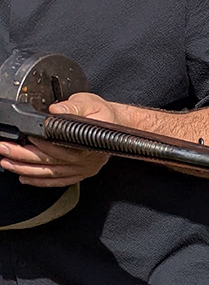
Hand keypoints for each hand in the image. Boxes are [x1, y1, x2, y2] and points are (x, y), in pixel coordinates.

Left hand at [0, 92, 120, 186]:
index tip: (20, 138)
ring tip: (7, 163)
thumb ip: (73, 106)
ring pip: (51, 173)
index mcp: (87, 142)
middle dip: (22, 156)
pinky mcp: (82, 173)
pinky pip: (60, 181)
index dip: (38, 143)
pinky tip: (25, 177)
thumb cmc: (104, 114)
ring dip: (26, 170)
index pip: (59, 146)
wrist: (120, 125)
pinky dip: (41, 181)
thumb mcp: (89, 103)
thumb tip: (55, 110)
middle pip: (50, 161)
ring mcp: (84, 168)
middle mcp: (86, 158)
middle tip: (3, 150)